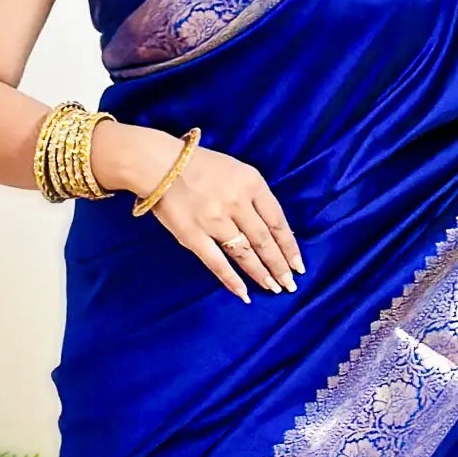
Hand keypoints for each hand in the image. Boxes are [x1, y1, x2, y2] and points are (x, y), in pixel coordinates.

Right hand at [89, 120, 303, 302]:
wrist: (159, 163)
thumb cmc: (200, 165)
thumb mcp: (237, 170)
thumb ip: (255, 196)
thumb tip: (274, 229)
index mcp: (251, 183)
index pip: (277, 221)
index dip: (289, 246)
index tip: (298, 264)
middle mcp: (236, 202)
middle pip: (264, 240)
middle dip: (279, 265)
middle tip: (290, 284)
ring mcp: (214, 220)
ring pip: (245, 253)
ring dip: (261, 273)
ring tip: (273, 288)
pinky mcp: (193, 235)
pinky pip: (217, 262)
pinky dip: (232, 280)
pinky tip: (244, 293)